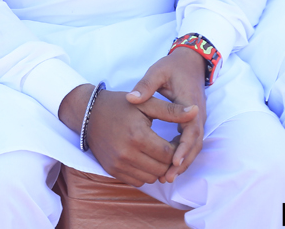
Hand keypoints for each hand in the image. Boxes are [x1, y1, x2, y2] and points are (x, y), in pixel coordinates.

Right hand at [57, 84, 195, 186]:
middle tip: (171, 147)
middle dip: (170, 160)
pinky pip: (138, 181)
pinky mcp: (112, 171)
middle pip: (161, 168)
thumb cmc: (121, 105)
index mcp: (138, 135)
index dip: (178, 148)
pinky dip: (145, 173)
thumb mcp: (147, 103)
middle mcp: (127, 153)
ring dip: (158, 168)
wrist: (89, 114)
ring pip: (151, 178)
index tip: (178, 138)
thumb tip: (195, 111)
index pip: (169, 153)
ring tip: (158, 152)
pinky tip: (146, 158)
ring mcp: (118, 164)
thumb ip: (172, 110)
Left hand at [128, 47, 207, 181]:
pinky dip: (182, 154)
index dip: (183, 148)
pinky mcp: (192, 121)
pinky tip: (169, 164)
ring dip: (183, 162)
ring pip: (194, 146)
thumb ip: (146, 85)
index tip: (172, 161)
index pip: (190, 130)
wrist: (191, 61)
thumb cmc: (173, 66)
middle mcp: (197, 114)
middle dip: (182, 162)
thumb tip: (131, 98)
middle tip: (167, 178)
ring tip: (166, 177)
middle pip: (195, 144)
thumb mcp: (158, 71)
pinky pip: (190, 142)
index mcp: (190, 103)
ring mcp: (197, 119)